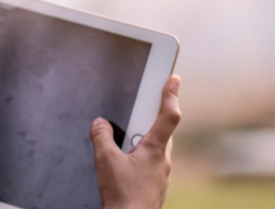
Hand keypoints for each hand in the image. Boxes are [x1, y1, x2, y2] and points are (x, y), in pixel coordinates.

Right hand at [90, 75, 180, 208]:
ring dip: (143, 140)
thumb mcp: (105, 160)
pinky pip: (150, 164)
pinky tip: (125, 166)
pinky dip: (140, 158)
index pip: (168, 115)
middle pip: (162, 130)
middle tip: (135, 113)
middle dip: (150, 118)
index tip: (174, 79)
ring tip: (123, 145)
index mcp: (155, 149)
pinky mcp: (155, 185)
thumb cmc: (123, 196)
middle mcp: (163, 160)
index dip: (171, 94)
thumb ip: (102, 136)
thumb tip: (100, 123)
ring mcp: (161, 174)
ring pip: (156, 148)